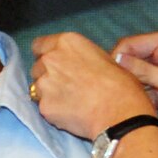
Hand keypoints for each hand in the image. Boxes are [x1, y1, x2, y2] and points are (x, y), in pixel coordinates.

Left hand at [30, 31, 157, 140]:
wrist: (119, 112)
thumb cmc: (120, 84)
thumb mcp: (103, 58)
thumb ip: (81, 58)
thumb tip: (78, 65)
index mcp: (67, 42)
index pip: (39, 45)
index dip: (46, 55)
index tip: (54, 65)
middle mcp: (51, 59)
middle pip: (38, 67)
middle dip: (48, 76)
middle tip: (66, 87)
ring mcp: (45, 84)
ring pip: (37, 88)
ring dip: (48, 93)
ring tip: (69, 102)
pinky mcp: (44, 107)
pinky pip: (44, 108)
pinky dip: (53, 111)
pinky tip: (70, 114)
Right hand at [110, 30, 157, 139]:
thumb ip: (145, 71)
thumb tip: (118, 59)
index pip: (131, 44)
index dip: (118, 57)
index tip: (109, 76)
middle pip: (130, 61)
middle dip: (121, 74)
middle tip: (112, 91)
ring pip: (134, 78)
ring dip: (129, 89)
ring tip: (121, 101)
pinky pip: (142, 93)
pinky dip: (137, 100)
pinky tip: (133, 108)